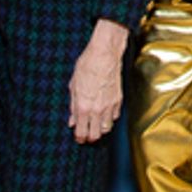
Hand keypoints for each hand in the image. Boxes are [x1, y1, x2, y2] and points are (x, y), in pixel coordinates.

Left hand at [68, 19, 128, 142]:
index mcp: (83, 107)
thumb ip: (73, 106)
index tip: (79, 138)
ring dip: (101, 129)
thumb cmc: (87, 65)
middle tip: (87, 134)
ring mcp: (109, 105)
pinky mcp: (119, 100)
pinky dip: (110, 118)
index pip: (82, 132)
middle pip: (96, 135)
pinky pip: (115, 117)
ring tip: (96, 124)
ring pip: (107, 128)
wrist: (104, 53)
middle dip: (90, 137)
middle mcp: (97, 109)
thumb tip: (72, 120)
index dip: (79, 138)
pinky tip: (105, 113)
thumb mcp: (73, 85)